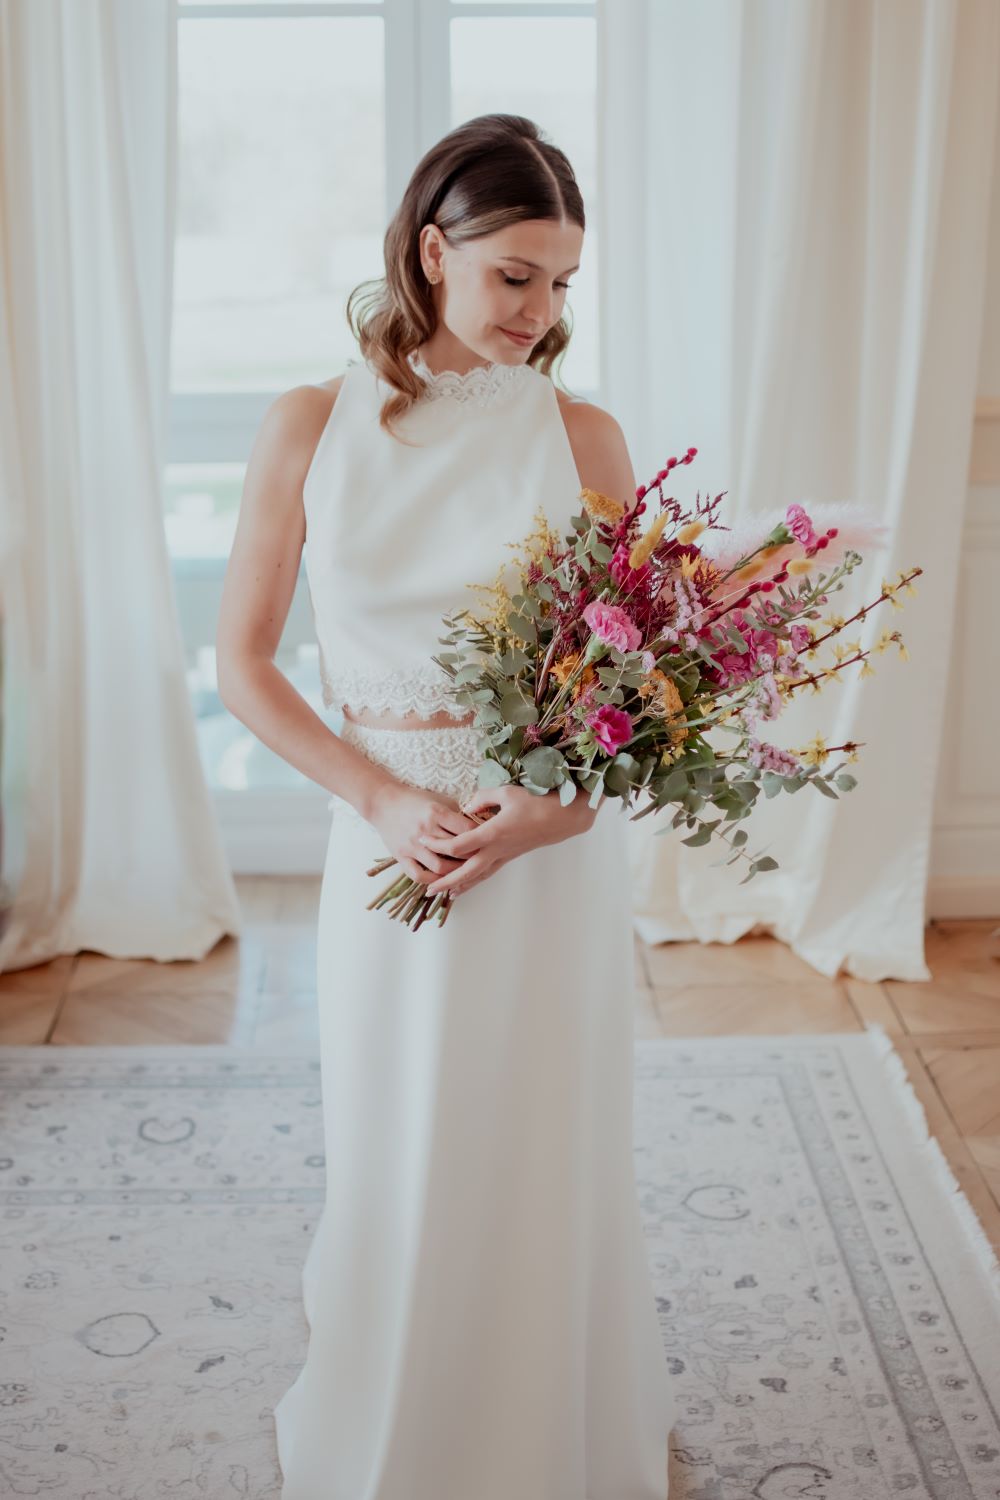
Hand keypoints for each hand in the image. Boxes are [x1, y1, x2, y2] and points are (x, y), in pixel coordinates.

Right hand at [367, 781, 480, 887]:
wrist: (383, 803)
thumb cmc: (415, 800)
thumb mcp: (438, 800)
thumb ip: (457, 814)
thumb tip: (480, 826)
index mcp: (436, 813)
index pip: (466, 830)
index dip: (481, 837)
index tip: (489, 841)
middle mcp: (425, 830)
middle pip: (456, 850)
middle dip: (472, 857)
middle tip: (481, 860)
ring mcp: (412, 846)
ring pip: (440, 867)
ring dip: (455, 872)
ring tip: (464, 872)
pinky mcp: (401, 856)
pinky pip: (419, 875)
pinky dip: (433, 880)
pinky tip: (442, 879)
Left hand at [417, 782, 600, 897]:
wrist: (562, 819)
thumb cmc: (537, 802)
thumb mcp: (508, 793)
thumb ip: (483, 797)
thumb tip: (466, 804)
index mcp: (493, 832)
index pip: (460, 844)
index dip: (439, 844)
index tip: (423, 840)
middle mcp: (496, 849)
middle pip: (465, 870)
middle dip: (445, 880)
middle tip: (427, 889)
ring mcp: (503, 856)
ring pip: (477, 876)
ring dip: (458, 886)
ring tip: (441, 894)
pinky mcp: (508, 857)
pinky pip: (487, 873)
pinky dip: (473, 881)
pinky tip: (464, 886)